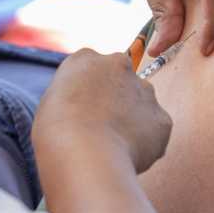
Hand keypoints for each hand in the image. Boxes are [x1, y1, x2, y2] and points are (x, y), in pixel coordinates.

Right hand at [34, 49, 171, 174]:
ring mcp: (145, 90)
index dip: (88, 92)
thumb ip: (72, 95)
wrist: (85, 152)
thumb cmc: (57, 131)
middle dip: (116, 101)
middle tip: (100, 128)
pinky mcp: (162, 118)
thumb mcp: (52, 101)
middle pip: (121, 80)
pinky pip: (155, 131)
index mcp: (86, 58)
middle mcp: (119, 65)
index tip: (83, 111)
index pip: (91, 68)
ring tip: (113, 146)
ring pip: (141, 105)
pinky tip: (127, 155)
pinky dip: (146, 143)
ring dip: (132, 120)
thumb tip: (81, 107)